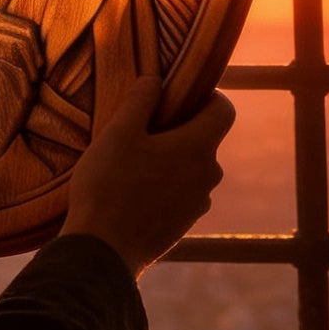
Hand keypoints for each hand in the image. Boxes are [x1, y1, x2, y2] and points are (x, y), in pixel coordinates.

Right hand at [60, 77, 234, 277]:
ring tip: (135, 160)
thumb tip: (155, 80)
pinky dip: (168, 185)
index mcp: (198, 148)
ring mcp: (198, 204)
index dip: (210, 95)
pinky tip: (134, 189)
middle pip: (207, 139)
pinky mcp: (184, 226)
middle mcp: (208, 176)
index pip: (225, 110)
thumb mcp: (117, 132)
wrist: (103, 250)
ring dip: (174, 159)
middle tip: (145, 126)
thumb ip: (140, 101)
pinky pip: (183, 193)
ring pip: (194, 168)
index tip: (183, 92)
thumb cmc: (109, 185)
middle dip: (182, 128)